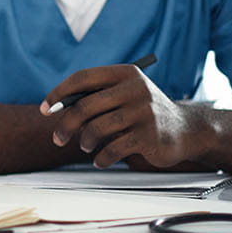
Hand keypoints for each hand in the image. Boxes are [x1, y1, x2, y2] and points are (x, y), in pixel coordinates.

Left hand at [40, 63, 208, 168]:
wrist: (186, 130)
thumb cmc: (144, 112)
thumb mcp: (123, 95)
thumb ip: (96, 97)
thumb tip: (57, 109)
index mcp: (124, 73)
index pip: (82, 78)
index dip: (59, 93)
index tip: (45, 109)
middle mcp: (135, 88)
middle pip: (84, 106)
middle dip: (65, 125)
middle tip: (57, 138)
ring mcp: (143, 112)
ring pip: (96, 128)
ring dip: (85, 141)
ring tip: (86, 145)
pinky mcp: (149, 136)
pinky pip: (112, 148)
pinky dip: (101, 157)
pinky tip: (100, 159)